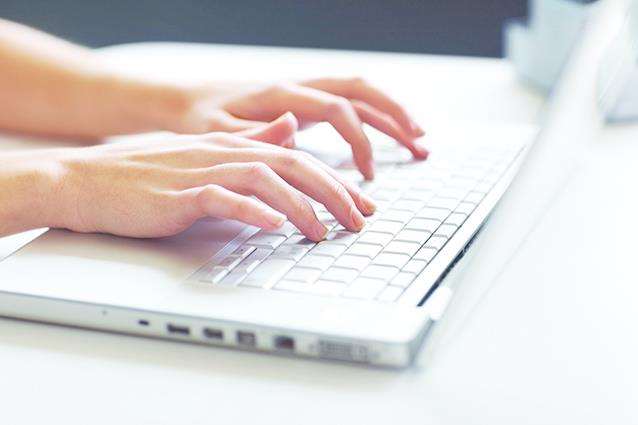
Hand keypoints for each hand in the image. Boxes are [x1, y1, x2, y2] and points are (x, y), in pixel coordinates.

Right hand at [28, 117, 374, 240]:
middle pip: (294, 166)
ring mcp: (203, 173)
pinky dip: (252, 211)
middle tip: (359, 220)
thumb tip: (289, 135)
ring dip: (301, 207)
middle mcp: (225, 154)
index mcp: (234, 148)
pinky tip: (275, 226)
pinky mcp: (181, 195)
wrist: (90, 180)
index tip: (360, 204)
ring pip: (266, 180)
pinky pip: (223, 199)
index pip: (298, 160)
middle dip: (334, 193)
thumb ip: (249, 147)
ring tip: (324, 232)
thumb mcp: (206, 158)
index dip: (335, 181)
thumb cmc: (148, 175)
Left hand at [164, 78, 426, 179]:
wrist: (182, 100)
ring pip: (358, 94)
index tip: (367, 176)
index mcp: (281, 94)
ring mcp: (302, 93)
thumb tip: (294, 130)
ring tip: (418, 140)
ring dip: (390, 114)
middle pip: (360, 90)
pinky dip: (370, 119)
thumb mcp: (219, 131)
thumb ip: (257, 133)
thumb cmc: (198, 119)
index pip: (337, 109)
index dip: (359, 140)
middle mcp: (297, 88)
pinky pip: (346, 105)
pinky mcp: (301, 103)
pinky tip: (383, 139)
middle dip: (394, 114)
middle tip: (421, 141)